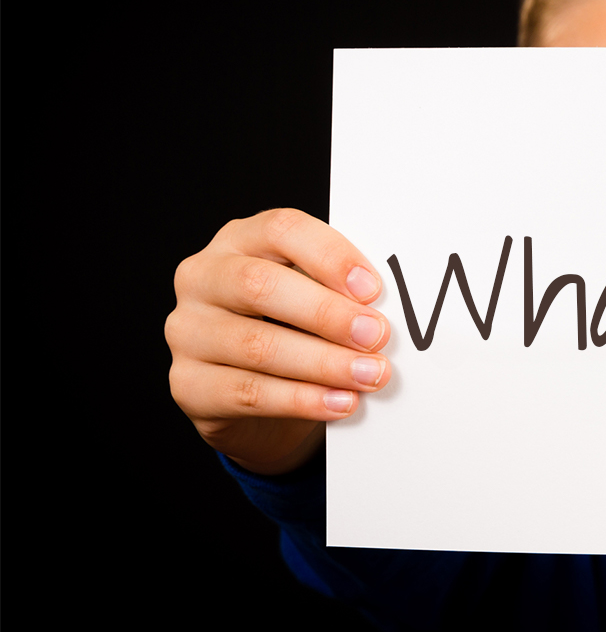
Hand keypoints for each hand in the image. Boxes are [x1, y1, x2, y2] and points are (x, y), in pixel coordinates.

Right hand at [166, 209, 392, 474]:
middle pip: (260, 285)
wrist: (259, 397)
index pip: (281, 229)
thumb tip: (392, 304)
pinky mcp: (188, 384)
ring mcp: (188, 331)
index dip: (329, 256)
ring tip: (370, 375)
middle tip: (377, 336)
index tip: (373, 289)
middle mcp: (203, 278)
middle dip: (327, 313)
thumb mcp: (314, 296)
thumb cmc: (295, 329)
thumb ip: (340, 290)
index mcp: (240, 240)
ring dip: (323, 363)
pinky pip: (248, 392)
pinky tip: (341, 402)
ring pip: (256, 344)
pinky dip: (302, 399)